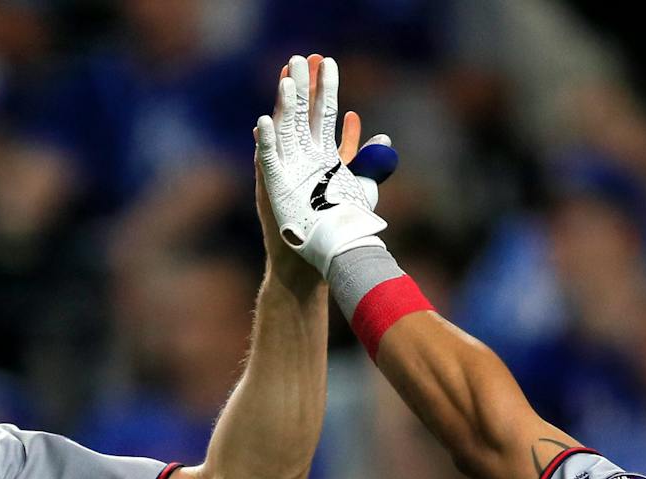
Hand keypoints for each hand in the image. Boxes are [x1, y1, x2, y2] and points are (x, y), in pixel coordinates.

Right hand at [256, 54, 391, 278]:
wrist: (325, 253)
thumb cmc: (341, 223)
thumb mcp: (361, 187)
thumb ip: (368, 160)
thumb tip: (382, 136)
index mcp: (322, 154)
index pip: (322, 112)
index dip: (325, 88)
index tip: (328, 62)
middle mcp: (301, 158)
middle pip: (299, 113)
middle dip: (302, 85)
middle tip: (302, 57)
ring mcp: (286, 171)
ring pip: (282, 130)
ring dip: (283, 105)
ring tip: (286, 80)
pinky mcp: (274, 188)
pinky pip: (268, 161)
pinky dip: (265, 143)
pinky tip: (263, 123)